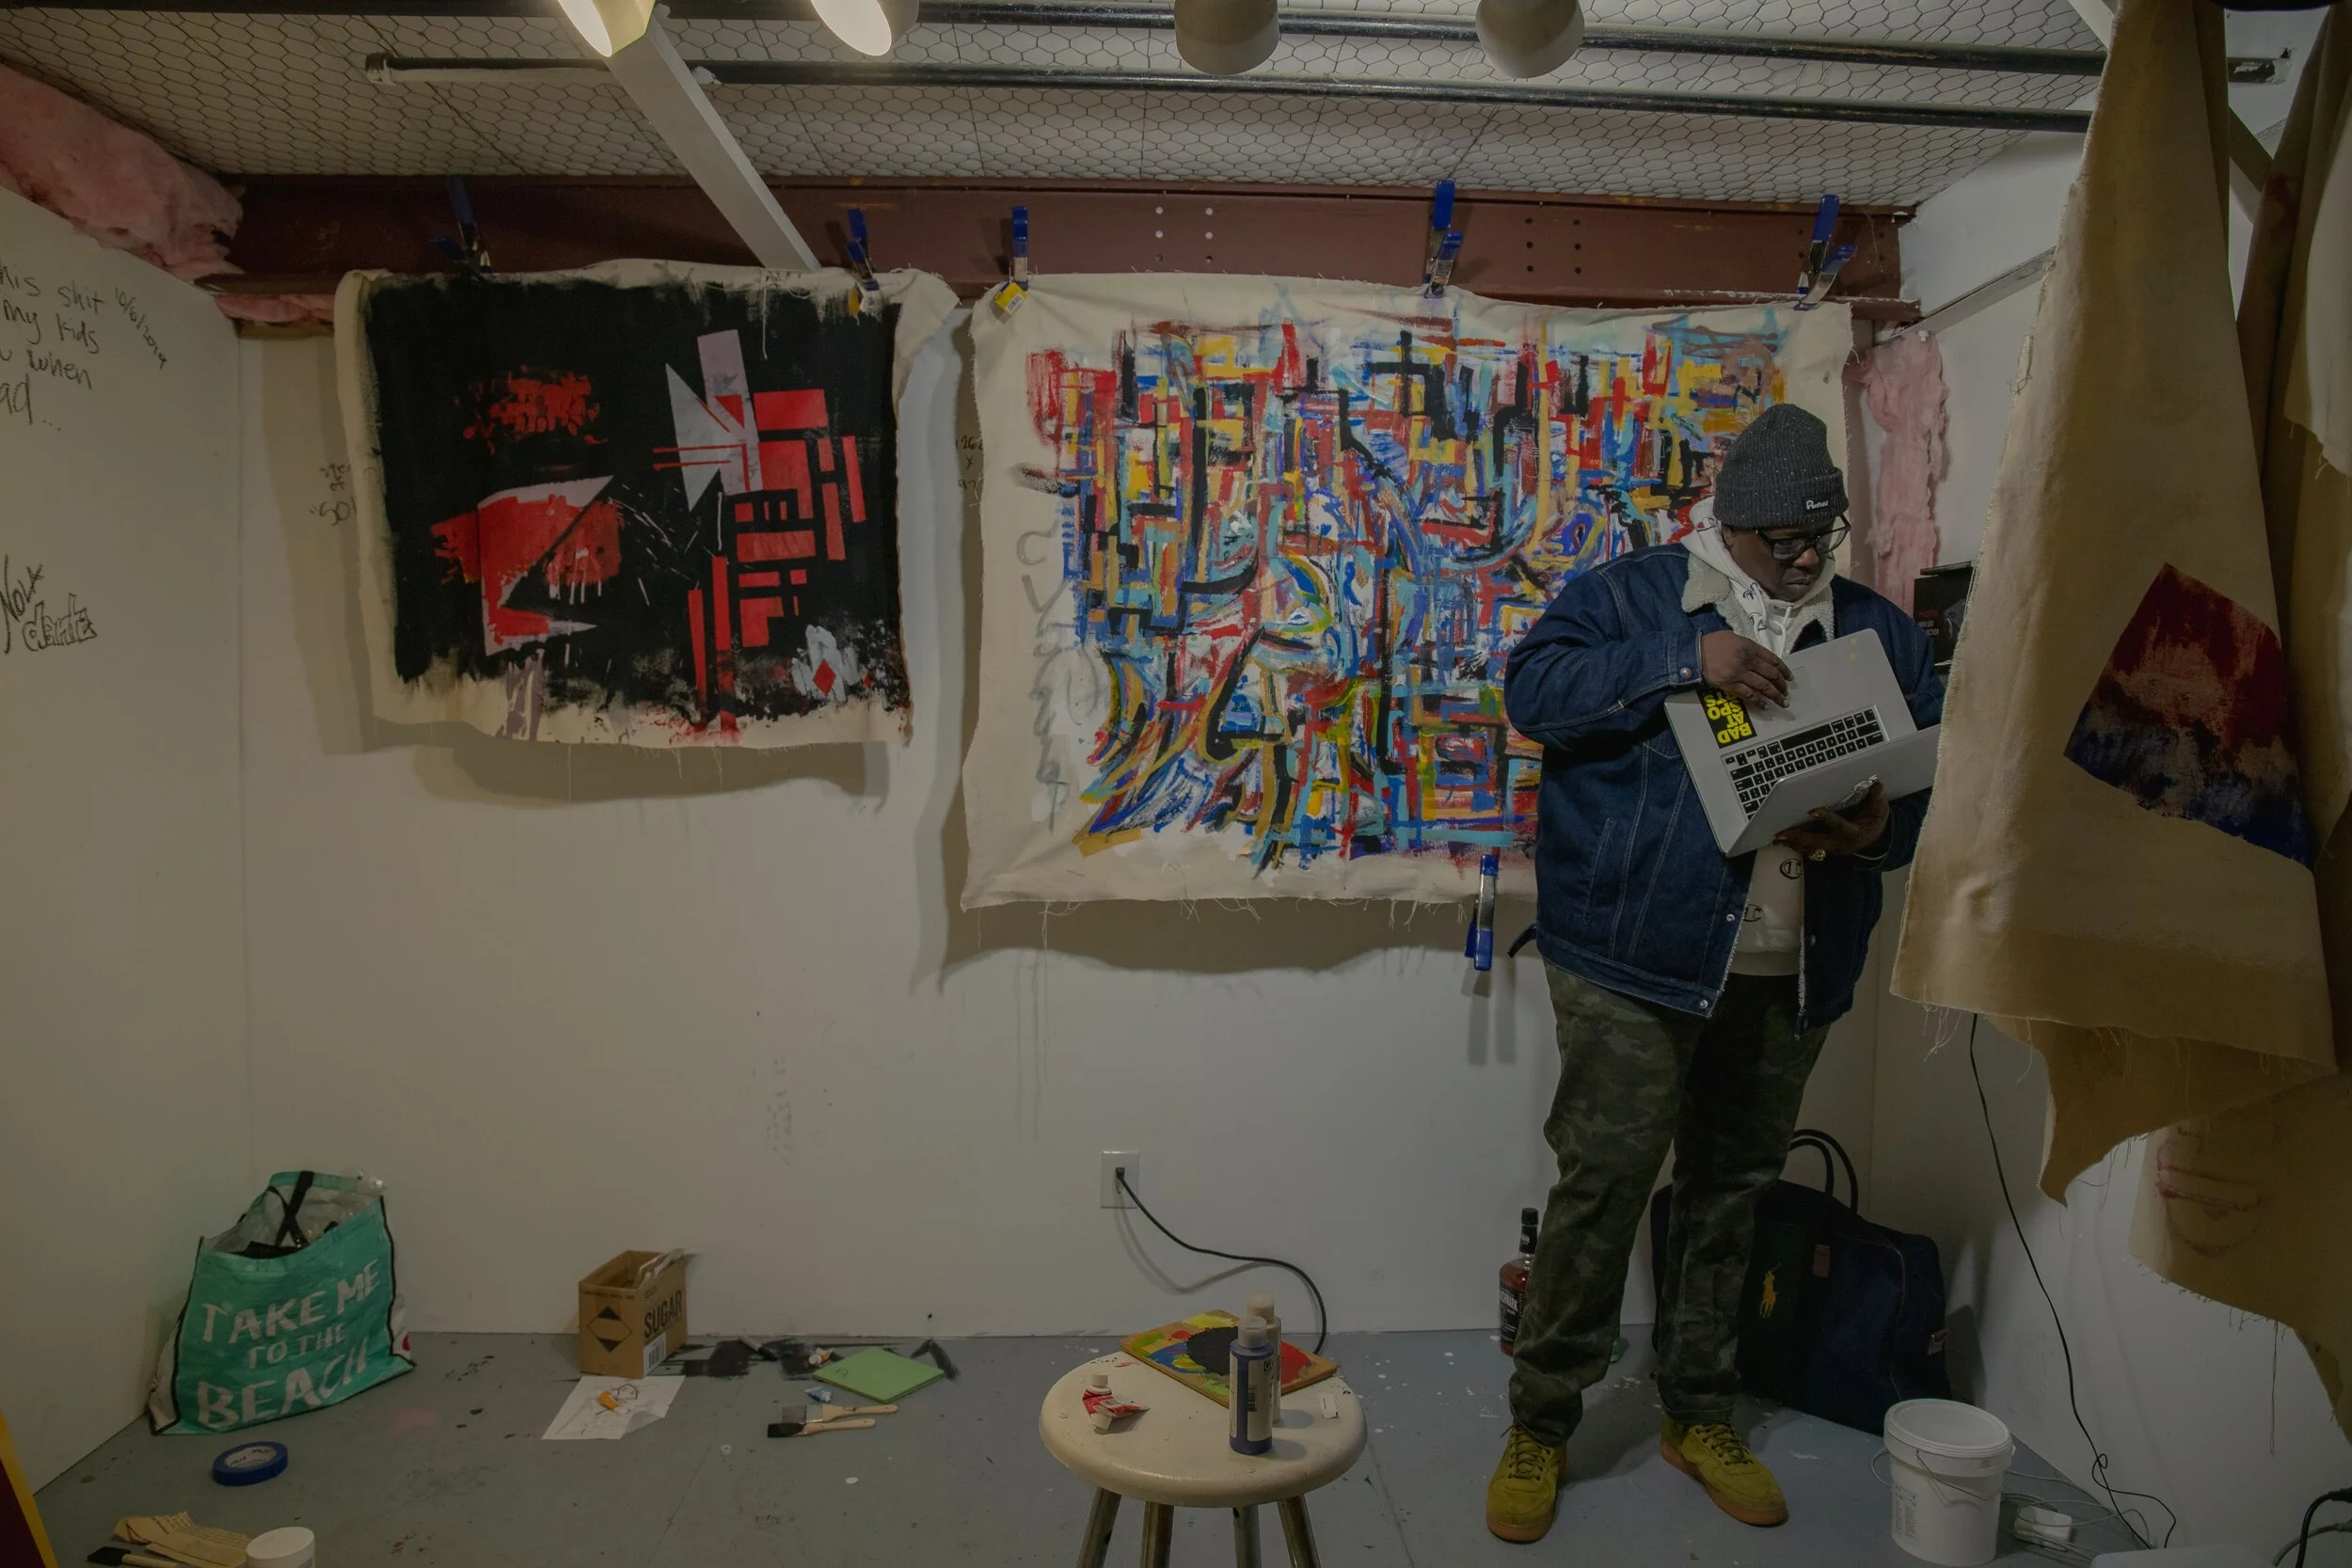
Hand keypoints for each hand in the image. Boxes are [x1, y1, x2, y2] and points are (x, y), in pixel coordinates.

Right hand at [1699, 631, 1791, 707]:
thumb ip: (1748, 646)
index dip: (1784, 670)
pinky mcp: (1730, 685)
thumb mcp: (1733, 637)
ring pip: (1764, 686)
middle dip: (1781, 685)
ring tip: (1782, 702)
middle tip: (1786, 692)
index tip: (1789, 677)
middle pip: (1771, 674)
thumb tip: (1758, 656)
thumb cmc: (1711, 643)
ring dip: (1775, 696)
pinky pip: (1749, 695)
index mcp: (1750, 647)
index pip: (1773, 659)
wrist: (1693, 653)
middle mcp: (1748, 660)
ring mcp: (1740, 673)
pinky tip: (1765, 706)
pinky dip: (1759, 701)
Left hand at [1775, 782, 1889, 858]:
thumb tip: (1876, 784)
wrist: (1875, 840)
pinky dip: (1795, 845)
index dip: (1826, 818)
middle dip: (1800, 837)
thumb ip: (1877, 799)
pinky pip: (1808, 849)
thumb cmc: (1875, 821)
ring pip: (1810, 848)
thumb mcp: (1880, 810)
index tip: (1812, 810)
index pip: (1839, 825)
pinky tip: (1781, 842)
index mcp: (1853, 832)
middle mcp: (1840, 843)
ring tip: (1777, 839)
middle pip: (1818, 842)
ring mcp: (1832, 849)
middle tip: (1782, 833)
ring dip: (1793, 843)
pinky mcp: (1825, 850)